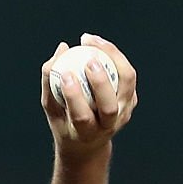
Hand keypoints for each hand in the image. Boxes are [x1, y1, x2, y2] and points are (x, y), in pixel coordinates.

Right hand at [41, 33, 137, 160]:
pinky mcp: (131, 100)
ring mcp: (124, 113)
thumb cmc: (65, 123)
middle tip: (89, 61)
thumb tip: (62, 48)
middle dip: (100, 82)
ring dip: (112, 58)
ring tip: (92, 41)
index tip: (65, 75)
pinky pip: (126, 74)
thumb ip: (50, 82)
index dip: (74, 96)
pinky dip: (114, 56)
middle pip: (109, 106)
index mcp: (86, 134)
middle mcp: (108, 126)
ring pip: (126, 83)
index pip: (82, 117)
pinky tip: (98, 43)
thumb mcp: (52, 109)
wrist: (88, 142)